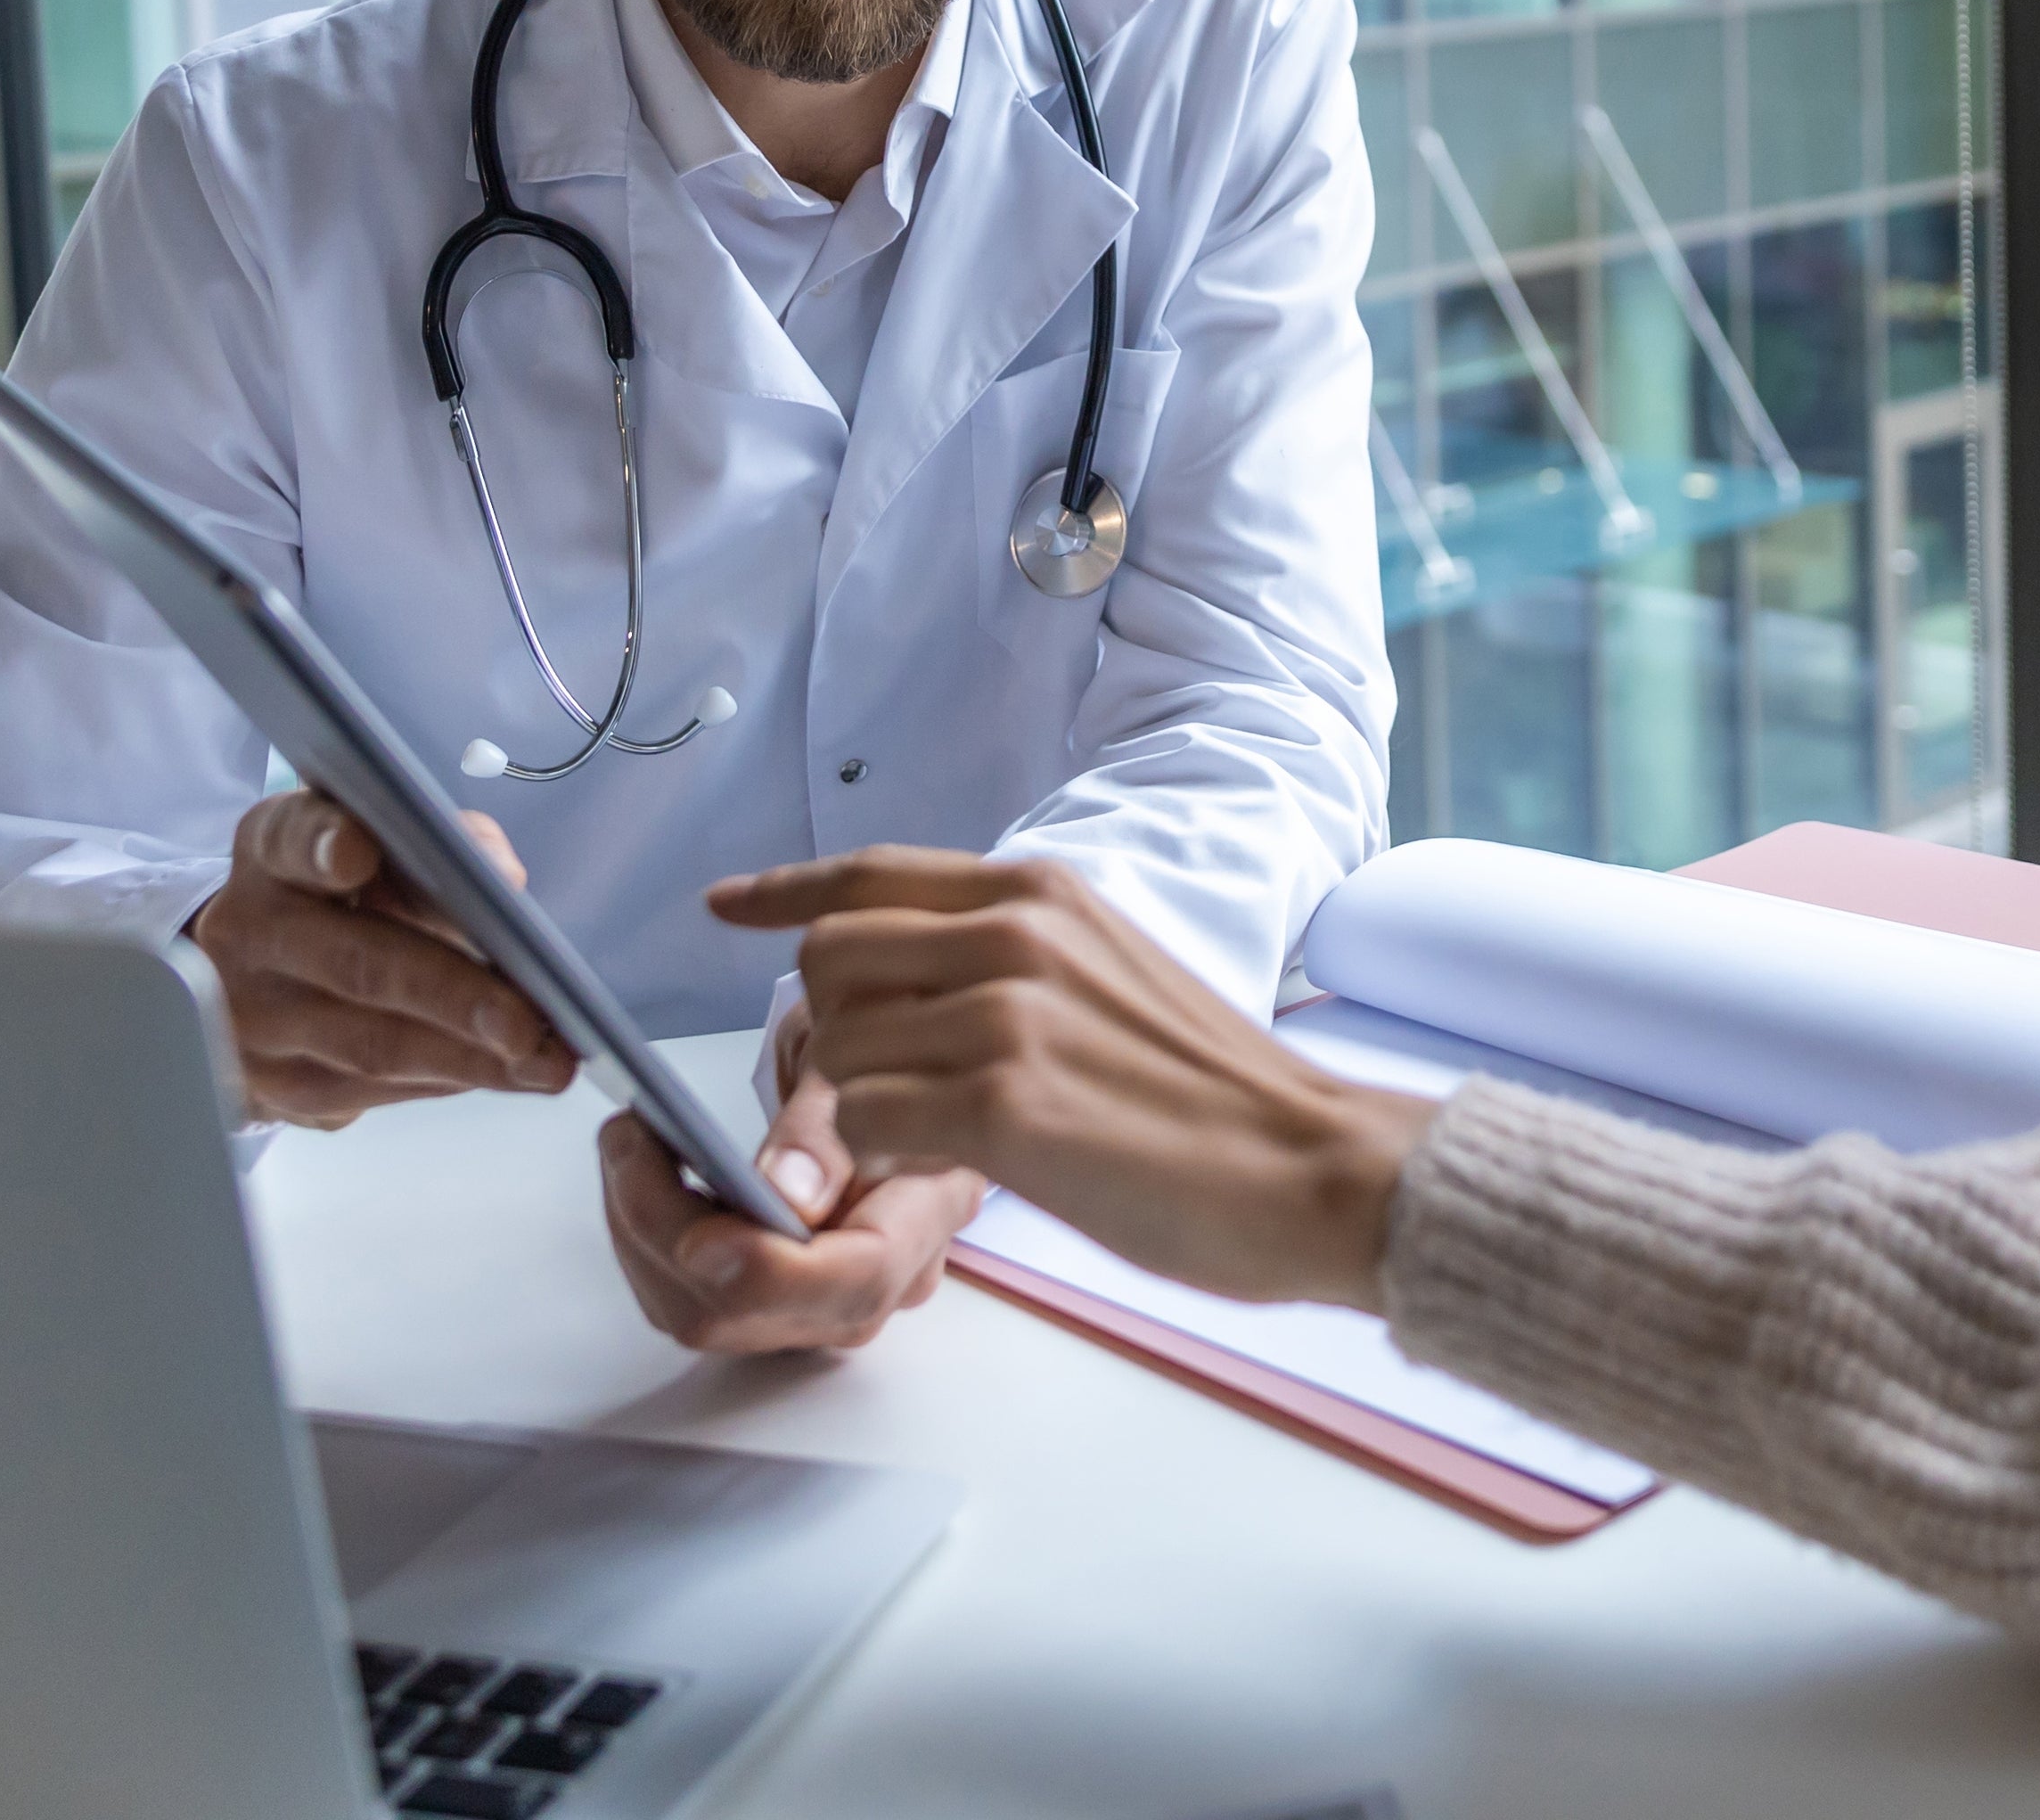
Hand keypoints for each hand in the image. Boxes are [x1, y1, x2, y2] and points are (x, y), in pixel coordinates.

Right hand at [184, 788, 571, 1127]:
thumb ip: (444, 842)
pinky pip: (371, 1091)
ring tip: (542, 1062)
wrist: (257, 976)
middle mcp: (248, 929)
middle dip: (452, 996)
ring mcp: (251, 1017)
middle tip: (526, 1023)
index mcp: (272, 849)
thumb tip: (503, 879)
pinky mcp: (271, 1085)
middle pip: (355, 963)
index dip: (323, 846)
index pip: (290, 838)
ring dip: (469, 1059)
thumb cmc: (345, 896)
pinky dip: (447, 1081)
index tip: (358, 852)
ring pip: (370, 1046)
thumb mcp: (380, 845)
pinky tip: (500, 1073)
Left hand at [594, 1052, 981, 1356]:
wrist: (888, 1060)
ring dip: (642, 1237)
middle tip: (628, 1136)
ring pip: (708, 1320)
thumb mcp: (862, 1050)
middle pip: (764, 1312)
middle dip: (669, 1234)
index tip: (694, 1236)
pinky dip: (646, 1246)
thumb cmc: (883, 1045)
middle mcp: (885, 1283)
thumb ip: (828, 1129)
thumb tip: (789, 1199)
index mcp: (930, 1211)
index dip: (771, 1274)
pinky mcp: (775, 1306)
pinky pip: (693, 1305)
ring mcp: (827, 1304)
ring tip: (627, 1142)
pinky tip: (640, 1180)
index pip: (858, 1278)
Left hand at [706, 849, 1430, 1309]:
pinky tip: (957, 1169)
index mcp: (1042, 892)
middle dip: (832, 1033)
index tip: (727, 905)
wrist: (1312, 1164)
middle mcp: (1015, 934)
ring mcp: (1006, 1014)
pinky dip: (886, 1159)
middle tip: (889, 1092)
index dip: (786, 890)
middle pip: (830, 959)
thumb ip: (1013, 959)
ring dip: (863, 1107)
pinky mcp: (1004, 1106)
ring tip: (941, 1138)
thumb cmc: (1217, 1093)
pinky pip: (869, 1123)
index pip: (871, 871)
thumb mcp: (1110, 972)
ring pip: (840, 1048)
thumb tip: (918, 983)